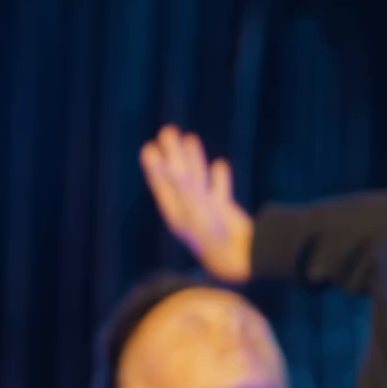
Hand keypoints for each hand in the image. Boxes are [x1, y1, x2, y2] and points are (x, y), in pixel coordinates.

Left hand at [141, 125, 252, 282]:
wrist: (238, 257)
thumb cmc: (211, 235)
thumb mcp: (192, 207)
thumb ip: (180, 184)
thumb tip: (167, 161)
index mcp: (175, 211)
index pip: (161, 183)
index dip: (154, 165)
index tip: (148, 148)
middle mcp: (188, 209)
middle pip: (178, 176)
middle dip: (174, 154)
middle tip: (168, 131)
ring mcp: (206, 210)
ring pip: (198, 179)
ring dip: (194, 159)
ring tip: (190, 137)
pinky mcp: (224, 211)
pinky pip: (220, 190)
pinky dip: (220, 177)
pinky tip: (220, 165)